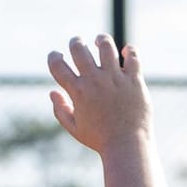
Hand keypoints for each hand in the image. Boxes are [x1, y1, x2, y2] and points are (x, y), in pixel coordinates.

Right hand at [47, 36, 150, 154]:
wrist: (127, 146)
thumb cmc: (99, 139)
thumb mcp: (74, 128)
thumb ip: (60, 110)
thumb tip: (52, 92)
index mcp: (78, 92)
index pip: (57, 64)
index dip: (53, 57)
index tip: (56, 56)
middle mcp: (95, 81)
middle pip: (79, 49)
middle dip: (75, 42)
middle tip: (77, 43)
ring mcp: (115, 79)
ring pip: (106, 46)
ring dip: (100, 40)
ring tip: (99, 42)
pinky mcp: (134, 81)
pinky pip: (133, 57)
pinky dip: (129, 50)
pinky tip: (125, 52)